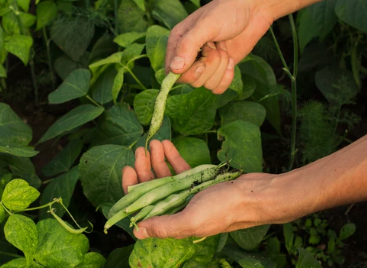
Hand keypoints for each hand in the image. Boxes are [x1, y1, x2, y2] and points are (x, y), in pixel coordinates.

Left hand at [122, 140, 311, 239]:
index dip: (133, 189)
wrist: (256, 194)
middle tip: (141, 150)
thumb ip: (164, 225)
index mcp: (173, 222)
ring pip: (166, 176)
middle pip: (153, 188)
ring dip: (157, 160)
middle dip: (144, 169)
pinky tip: (167, 144)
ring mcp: (188, 194)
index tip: (129, 169)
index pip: (144, 206)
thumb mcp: (191, 220)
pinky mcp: (199, 182)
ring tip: (153, 143)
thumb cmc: (224, 209)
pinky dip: (173, 157)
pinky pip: (181, 169)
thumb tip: (137, 230)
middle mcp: (178, 209)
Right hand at [167, 0, 273, 93]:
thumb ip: (188, 46)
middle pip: (191, 81)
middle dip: (209, 65)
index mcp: (178, 44)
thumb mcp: (205, 26)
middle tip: (216, 46)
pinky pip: (217, 88)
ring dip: (220, 68)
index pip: (172, 72)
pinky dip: (227, 77)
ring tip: (224, 48)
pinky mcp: (218, 72)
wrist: (252, 12)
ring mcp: (204, 66)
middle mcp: (189, 57)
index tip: (201, 62)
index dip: (187, 73)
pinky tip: (231, 61)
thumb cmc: (226, 12)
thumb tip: (174, 70)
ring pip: (207, 85)